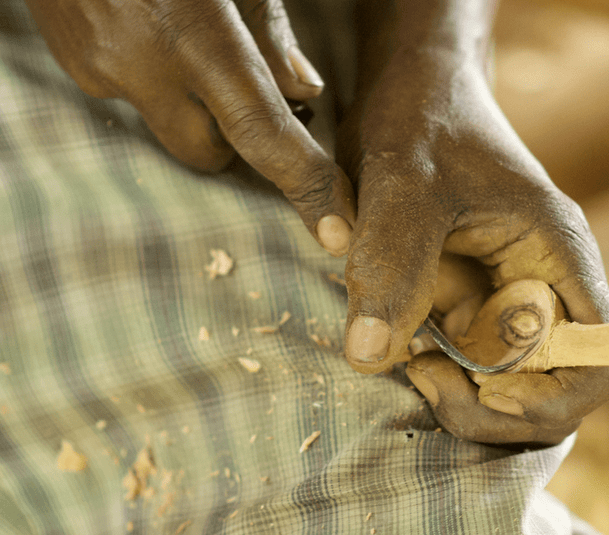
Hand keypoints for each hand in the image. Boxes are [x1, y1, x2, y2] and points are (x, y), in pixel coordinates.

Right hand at [26, 0, 354, 247]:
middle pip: (212, 155)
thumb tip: (305, 93)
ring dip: (197, 108)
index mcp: (191, 30)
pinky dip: (158, 79)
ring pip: (170, 128)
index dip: (307, 186)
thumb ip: (269, 29)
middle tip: (264, 98)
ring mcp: (98, 66)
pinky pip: (134, 96)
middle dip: (243, 143)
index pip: (262, 132)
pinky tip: (153, 28)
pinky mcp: (72, 63)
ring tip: (195, 42)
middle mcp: (139, 61)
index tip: (338, 232)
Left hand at [337, 56, 608, 445]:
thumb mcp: (401, 185)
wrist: (414, 92)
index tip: (489, 387)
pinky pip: (480, 370)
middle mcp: (550, 287)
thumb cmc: (422, 120)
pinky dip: (447, 380)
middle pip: (560, 393)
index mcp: (559, 255)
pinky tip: (406, 349)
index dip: (560, 395)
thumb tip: (372, 356)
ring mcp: (516, 303)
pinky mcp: (482, 310)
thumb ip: (390, 265)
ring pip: (519, 393)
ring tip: (413, 363)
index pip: (608, 355)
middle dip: (496, 410)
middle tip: (425, 376)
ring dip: (467, 400)